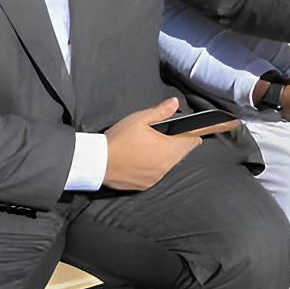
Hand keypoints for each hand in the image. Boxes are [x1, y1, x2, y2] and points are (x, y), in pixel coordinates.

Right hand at [102, 98, 232, 190]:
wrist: (96, 163)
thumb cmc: (119, 139)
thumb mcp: (139, 120)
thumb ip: (160, 111)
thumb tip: (175, 103)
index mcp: (170, 148)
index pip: (193, 141)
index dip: (193, 134)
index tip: (193, 130)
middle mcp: (167, 165)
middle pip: (181, 153)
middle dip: (178, 143)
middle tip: (165, 135)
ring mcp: (157, 177)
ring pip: (169, 164)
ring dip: (166, 155)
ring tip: (152, 146)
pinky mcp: (145, 185)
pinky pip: (157, 174)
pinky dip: (154, 166)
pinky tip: (142, 159)